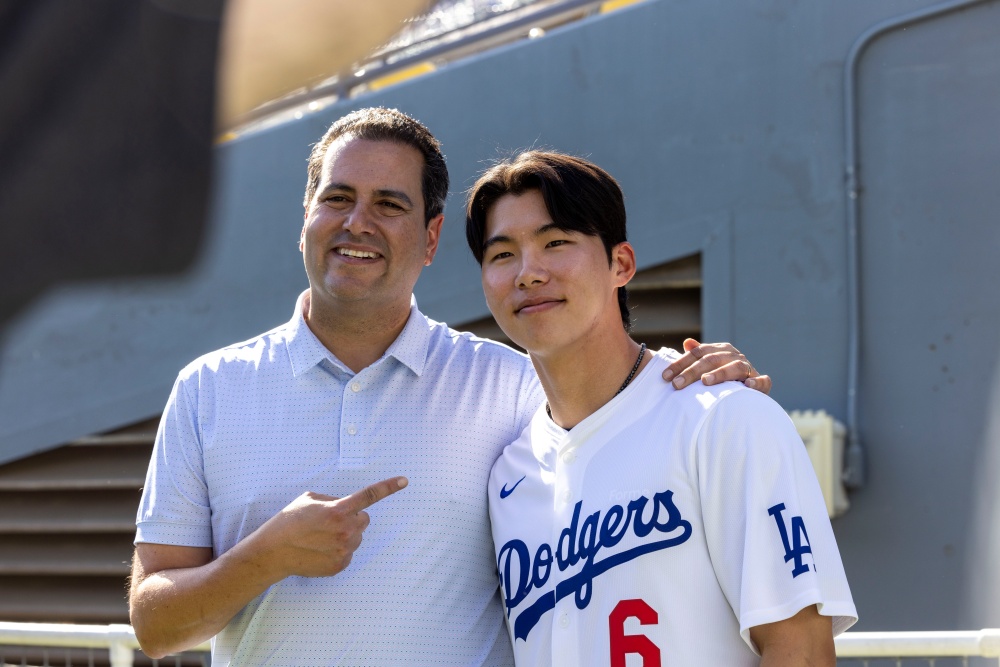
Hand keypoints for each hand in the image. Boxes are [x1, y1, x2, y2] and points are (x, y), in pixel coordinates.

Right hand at [261, 476, 407, 578]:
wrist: (273, 551)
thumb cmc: (289, 521)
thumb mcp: (309, 498)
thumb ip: (333, 499)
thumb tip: (347, 507)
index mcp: (338, 509)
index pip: (369, 495)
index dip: (388, 487)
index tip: (405, 480)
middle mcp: (345, 530)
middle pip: (364, 519)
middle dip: (352, 518)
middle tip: (329, 521)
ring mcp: (344, 549)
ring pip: (357, 536)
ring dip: (345, 534)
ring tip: (320, 537)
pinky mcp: (340, 565)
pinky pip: (349, 552)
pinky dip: (339, 550)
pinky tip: (320, 550)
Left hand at [662, 338, 771, 393]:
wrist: (748, 394)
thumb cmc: (722, 380)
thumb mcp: (708, 367)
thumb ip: (697, 355)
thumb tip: (687, 342)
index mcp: (720, 350)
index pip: (697, 354)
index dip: (680, 364)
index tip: (665, 376)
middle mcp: (735, 356)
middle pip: (711, 360)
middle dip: (692, 372)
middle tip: (676, 384)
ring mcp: (749, 368)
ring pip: (734, 367)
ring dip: (720, 374)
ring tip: (705, 381)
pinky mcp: (762, 383)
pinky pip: (762, 381)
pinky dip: (756, 383)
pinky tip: (746, 386)